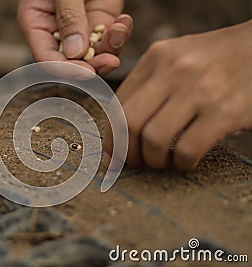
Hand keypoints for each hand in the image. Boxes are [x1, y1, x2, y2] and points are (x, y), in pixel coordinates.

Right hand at [18, 0, 132, 76]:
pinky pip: (110, 39)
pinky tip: (124, 22)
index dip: (65, 70)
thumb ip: (68, 16)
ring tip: (119, 29)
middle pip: (72, 63)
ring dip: (111, 49)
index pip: (46, 57)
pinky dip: (120, 35)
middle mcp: (57, 32)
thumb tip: (75, 53)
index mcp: (36, 24)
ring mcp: (80, 29)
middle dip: (93, 65)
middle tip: (111, 62)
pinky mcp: (100, 22)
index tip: (86, 72)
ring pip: (95, 55)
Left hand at [103, 20, 251, 169]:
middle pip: (130, 123)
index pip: (117, 105)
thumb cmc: (213, 62)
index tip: (112, 156)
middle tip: (135, 163)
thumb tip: (118, 135)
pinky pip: (187, 150)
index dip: (111, 138)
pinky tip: (186, 160)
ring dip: (154, 160)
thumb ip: (146, 89)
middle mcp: (174, 70)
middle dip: (127, 153)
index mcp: (156, 57)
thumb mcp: (175, 60)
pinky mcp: (226, 111)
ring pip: (154, 139)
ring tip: (163, 161)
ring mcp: (200, 89)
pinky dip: (182, 163)